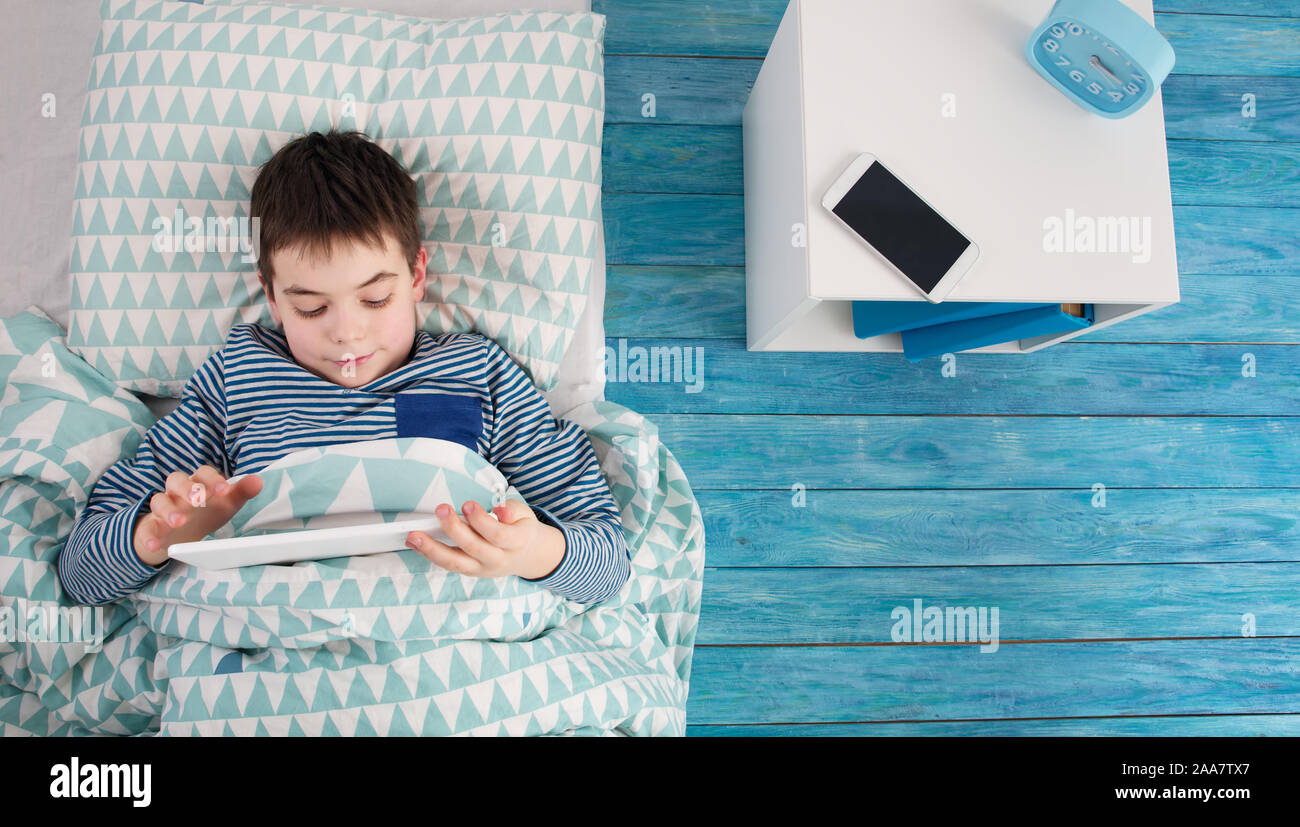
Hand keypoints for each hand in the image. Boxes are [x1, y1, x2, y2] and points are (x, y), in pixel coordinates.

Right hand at [132, 466, 262, 566]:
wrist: (179, 531)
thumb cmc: (206, 512)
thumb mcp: (225, 503)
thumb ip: (241, 492)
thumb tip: (258, 481)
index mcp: (197, 482)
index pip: (202, 473)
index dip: (212, 480)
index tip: (224, 490)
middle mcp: (177, 491)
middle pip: (176, 480)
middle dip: (187, 489)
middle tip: (197, 500)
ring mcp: (163, 507)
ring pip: (159, 501)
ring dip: (168, 511)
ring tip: (179, 522)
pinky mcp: (151, 526)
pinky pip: (147, 529)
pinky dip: (149, 536)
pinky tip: (155, 545)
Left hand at [405, 498, 555, 579]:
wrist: (526, 556)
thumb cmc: (521, 528)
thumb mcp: (524, 514)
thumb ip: (512, 511)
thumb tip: (499, 510)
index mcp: (516, 542)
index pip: (497, 534)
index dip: (481, 521)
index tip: (467, 505)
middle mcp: (498, 559)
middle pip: (474, 547)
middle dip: (454, 529)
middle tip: (441, 509)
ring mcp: (482, 568)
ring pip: (456, 562)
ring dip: (432, 549)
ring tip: (413, 536)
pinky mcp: (470, 571)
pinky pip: (449, 564)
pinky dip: (430, 554)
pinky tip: (416, 543)